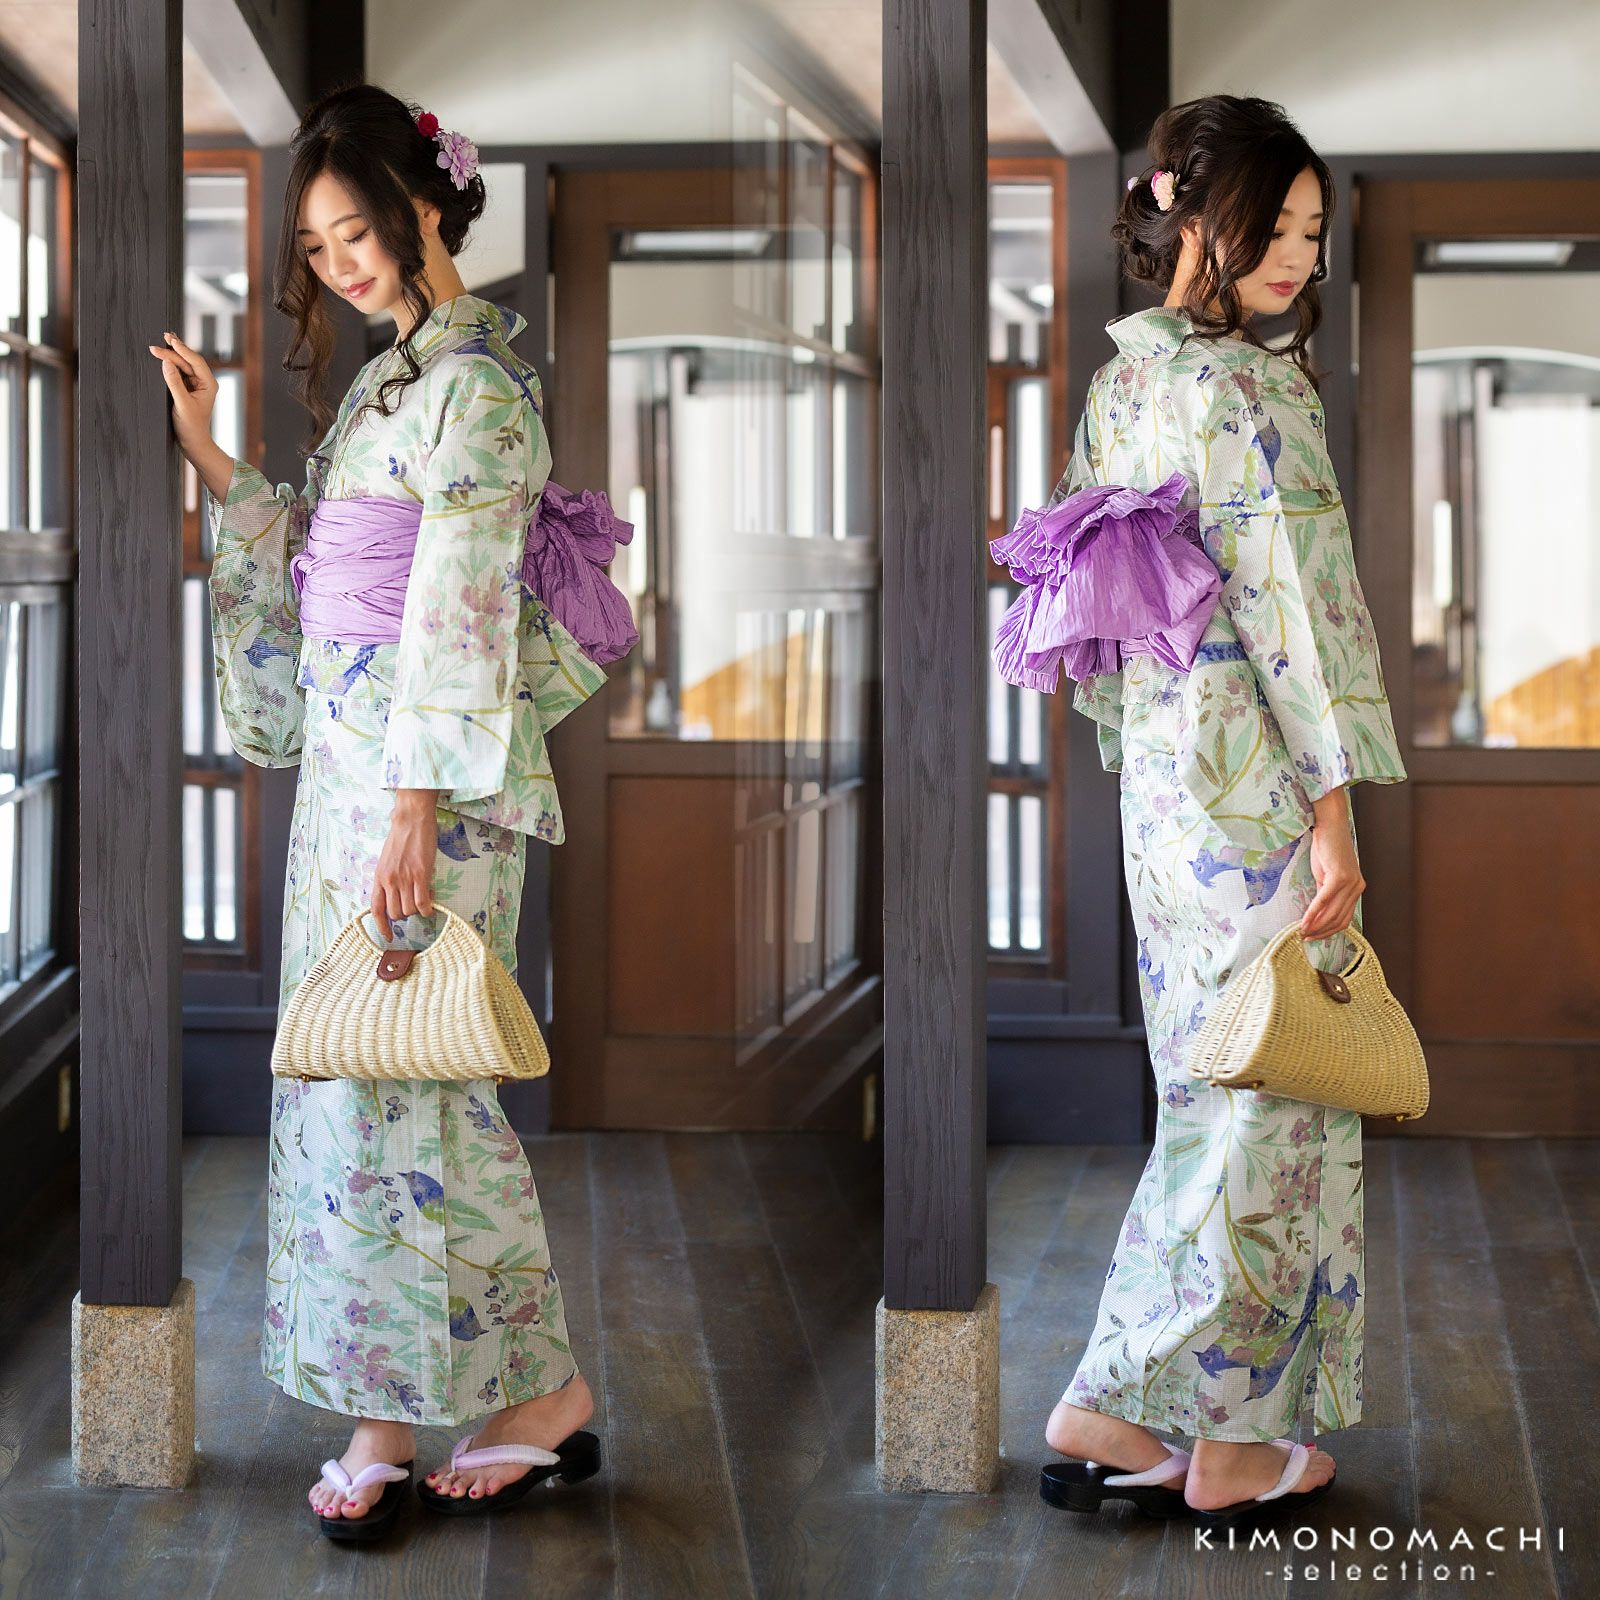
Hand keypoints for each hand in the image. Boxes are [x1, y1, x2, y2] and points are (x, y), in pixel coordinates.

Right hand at [147, 330, 217, 448]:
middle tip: (161, 337)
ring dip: (171, 354)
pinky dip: (170, 363)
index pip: (196, 362)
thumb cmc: (191, 426)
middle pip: (188, 361)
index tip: (170, 340)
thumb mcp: (182, 404)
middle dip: (174, 349)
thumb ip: (174, 382)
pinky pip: (178, 372)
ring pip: (183, 364)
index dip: (182, 349)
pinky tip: (163, 355)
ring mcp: (195, 384)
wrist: (193, 442)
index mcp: (209, 384)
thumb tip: (166, 362)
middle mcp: (204, 382)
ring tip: (161, 341)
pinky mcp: (186, 388)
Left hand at [370, 789, 440, 939]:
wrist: (411, 820)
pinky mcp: (421, 875)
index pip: (376, 909)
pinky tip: (431, 905)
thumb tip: (395, 895)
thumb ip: (388, 878)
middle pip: (395, 913)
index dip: (382, 926)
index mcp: (379, 877)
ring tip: (423, 899)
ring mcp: (405, 879)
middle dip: (405, 915)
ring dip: (417, 911)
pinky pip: (423, 903)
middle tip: (412, 906)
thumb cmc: (401, 837)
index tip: (388, 936)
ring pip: (410, 910)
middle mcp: (389, 880)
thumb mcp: (387, 860)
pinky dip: (427, 909)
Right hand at [1300, 787, 1364, 939]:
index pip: (1344, 918)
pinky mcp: (1339, 877)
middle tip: (1305, 937)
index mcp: (1356, 889)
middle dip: (1321, 932)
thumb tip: (1316, 913)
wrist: (1330, 826)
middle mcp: (1357, 888)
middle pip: (1339, 919)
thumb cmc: (1327, 848)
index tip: (1313, 936)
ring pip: (1333, 914)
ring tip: (1302, 931)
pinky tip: (1304, 920)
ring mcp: (1350, 883)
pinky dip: (1313, 913)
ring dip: (1316, 925)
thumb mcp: (1327, 875)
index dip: (1328, 931)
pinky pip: (1324, 901)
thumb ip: (1326, 894)